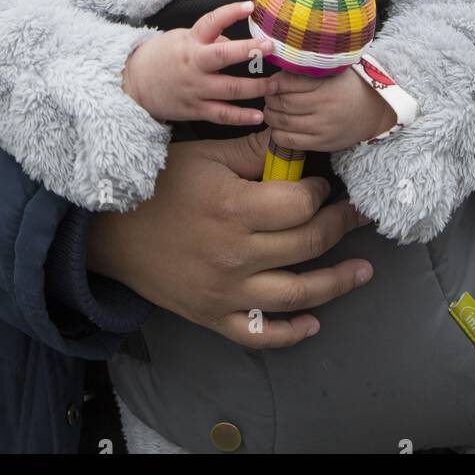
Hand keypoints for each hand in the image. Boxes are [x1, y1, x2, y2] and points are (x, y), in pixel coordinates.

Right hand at [86, 132, 375, 347]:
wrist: (110, 231)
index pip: (301, 204)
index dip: (321, 192)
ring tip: (363, 271)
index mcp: (234, 208)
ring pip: (296, 294)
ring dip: (336, 283)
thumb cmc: (160, 185)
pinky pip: (258, 334)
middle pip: (308, 245)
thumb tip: (295, 140)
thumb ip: (254, 151)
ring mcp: (225, 291)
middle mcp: (235, 254)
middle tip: (357, 216)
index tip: (325, 185)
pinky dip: (290, 333)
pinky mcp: (212, 315)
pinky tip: (313, 322)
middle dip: (340, 227)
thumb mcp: (206, 156)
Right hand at [122, 0, 273, 124]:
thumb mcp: (182, 38)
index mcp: (190, 42)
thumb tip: (236, 41)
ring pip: (230, 89)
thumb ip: (210, 39)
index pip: (211, 22)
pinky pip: (223, 115)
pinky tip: (260, 116)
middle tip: (271, 46)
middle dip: (249, 51)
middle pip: (223, 56)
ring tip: (277, 85)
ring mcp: (196, 89)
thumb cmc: (162, 56)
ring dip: (257, 88)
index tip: (250, 6)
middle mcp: (194, 64)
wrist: (134, 84)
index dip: (230, 12)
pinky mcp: (196, 110)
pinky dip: (242, 117)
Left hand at [262, 65, 395, 151]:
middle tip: (268, 95)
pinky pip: (290, 141)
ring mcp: (323, 127)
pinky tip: (278, 126)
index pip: (289, 83)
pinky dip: (277, 133)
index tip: (271, 82)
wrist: (376, 111)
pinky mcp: (322, 143)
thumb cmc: (352, 86)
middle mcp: (324, 107)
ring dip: (271, 116)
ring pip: (283, 122)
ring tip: (272, 109)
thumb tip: (280, 70)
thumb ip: (310, 70)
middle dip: (270, 99)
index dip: (274, 82)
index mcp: (326, 85)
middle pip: (284, 103)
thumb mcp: (335, 71)